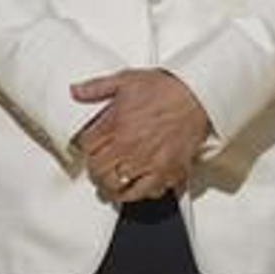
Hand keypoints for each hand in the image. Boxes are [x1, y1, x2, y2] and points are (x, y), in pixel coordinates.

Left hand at [71, 69, 208, 203]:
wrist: (197, 97)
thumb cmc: (167, 89)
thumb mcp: (127, 79)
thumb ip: (98, 87)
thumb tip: (77, 91)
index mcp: (115, 125)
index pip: (86, 146)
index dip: (85, 147)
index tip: (89, 148)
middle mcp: (128, 147)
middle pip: (97, 170)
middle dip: (94, 170)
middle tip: (97, 168)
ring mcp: (146, 162)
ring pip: (116, 186)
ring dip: (109, 186)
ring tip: (110, 185)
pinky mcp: (165, 172)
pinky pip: (144, 193)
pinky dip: (137, 194)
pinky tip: (135, 188)